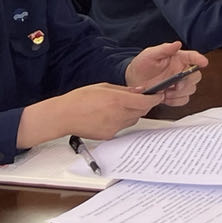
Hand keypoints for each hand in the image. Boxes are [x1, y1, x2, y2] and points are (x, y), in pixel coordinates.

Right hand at [16, 82, 154, 148]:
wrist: (63, 116)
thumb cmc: (80, 99)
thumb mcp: (104, 87)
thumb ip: (125, 90)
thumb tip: (141, 90)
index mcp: (117, 100)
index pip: (145, 102)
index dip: (155, 99)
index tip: (158, 95)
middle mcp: (118, 115)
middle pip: (141, 112)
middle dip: (143, 105)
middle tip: (139, 99)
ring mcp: (114, 127)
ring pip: (132, 120)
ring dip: (132, 113)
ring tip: (118, 107)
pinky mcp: (108, 135)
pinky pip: (122, 127)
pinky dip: (121, 121)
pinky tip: (109, 116)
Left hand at [124, 41, 208, 104]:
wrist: (132, 81)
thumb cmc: (142, 64)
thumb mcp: (150, 54)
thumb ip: (164, 49)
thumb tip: (177, 44)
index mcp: (178, 59)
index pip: (192, 57)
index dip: (199, 59)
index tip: (204, 62)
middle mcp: (181, 71)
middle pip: (196, 76)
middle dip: (189, 82)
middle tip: (177, 85)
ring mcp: (178, 84)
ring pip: (191, 89)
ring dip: (181, 93)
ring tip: (167, 92)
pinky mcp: (174, 95)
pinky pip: (183, 100)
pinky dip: (176, 101)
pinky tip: (166, 98)